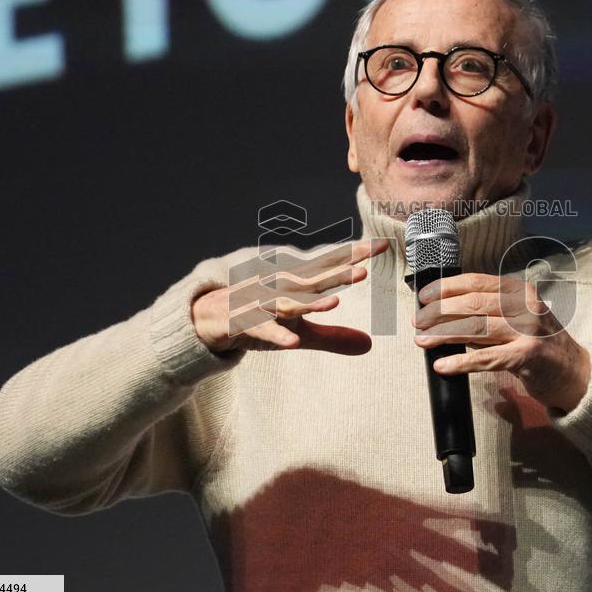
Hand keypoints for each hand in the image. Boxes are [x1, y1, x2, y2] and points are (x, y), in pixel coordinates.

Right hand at [192, 239, 388, 355]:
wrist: (209, 318)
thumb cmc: (260, 317)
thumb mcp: (300, 331)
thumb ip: (333, 337)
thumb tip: (369, 345)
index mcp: (296, 285)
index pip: (330, 267)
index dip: (354, 256)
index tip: (382, 246)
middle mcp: (280, 288)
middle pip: (313, 280)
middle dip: (337, 274)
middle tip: (363, 269)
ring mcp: (260, 303)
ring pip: (288, 303)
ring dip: (309, 303)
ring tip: (334, 302)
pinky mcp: (242, 322)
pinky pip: (260, 329)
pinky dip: (275, 334)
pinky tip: (291, 341)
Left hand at [412, 273, 590, 411]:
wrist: (575, 372)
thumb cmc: (540, 343)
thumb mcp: (519, 317)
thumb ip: (488, 313)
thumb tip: (445, 312)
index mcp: (519, 292)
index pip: (476, 283)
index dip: (446, 288)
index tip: (424, 296)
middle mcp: (525, 307)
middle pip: (472, 304)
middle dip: (439, 312)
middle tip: (419, 321)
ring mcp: (527, 332)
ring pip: (475, 328)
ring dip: (443, 334)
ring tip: (422, 340)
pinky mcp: (526, 357)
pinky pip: (485, 358)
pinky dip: (460, 362)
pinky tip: (442, 364)